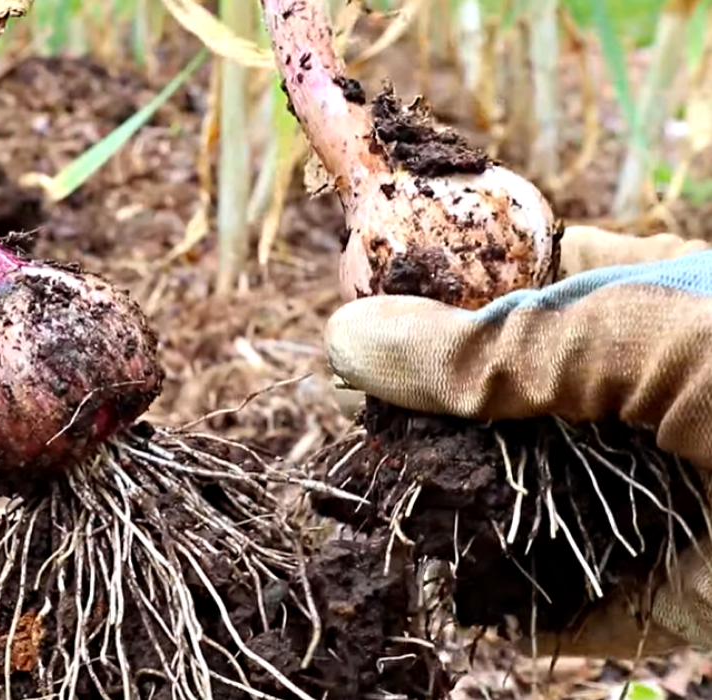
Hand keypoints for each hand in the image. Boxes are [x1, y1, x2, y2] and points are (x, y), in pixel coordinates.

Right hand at [324, 225, 711, 657]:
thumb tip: (350, 338)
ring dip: (450, 511)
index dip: (434, 299)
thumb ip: (497, 344)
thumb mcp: (647, 334)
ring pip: (517, 500)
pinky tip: (445, 587)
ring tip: (376, 511)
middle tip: (357, 433)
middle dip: (427, 419)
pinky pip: (561, 600)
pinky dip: (502, 601)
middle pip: (498, 402)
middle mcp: (638, 400)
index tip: (360, 325)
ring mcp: (647, 497)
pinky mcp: (664, 593)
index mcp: (646, 306)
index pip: (514, 288)